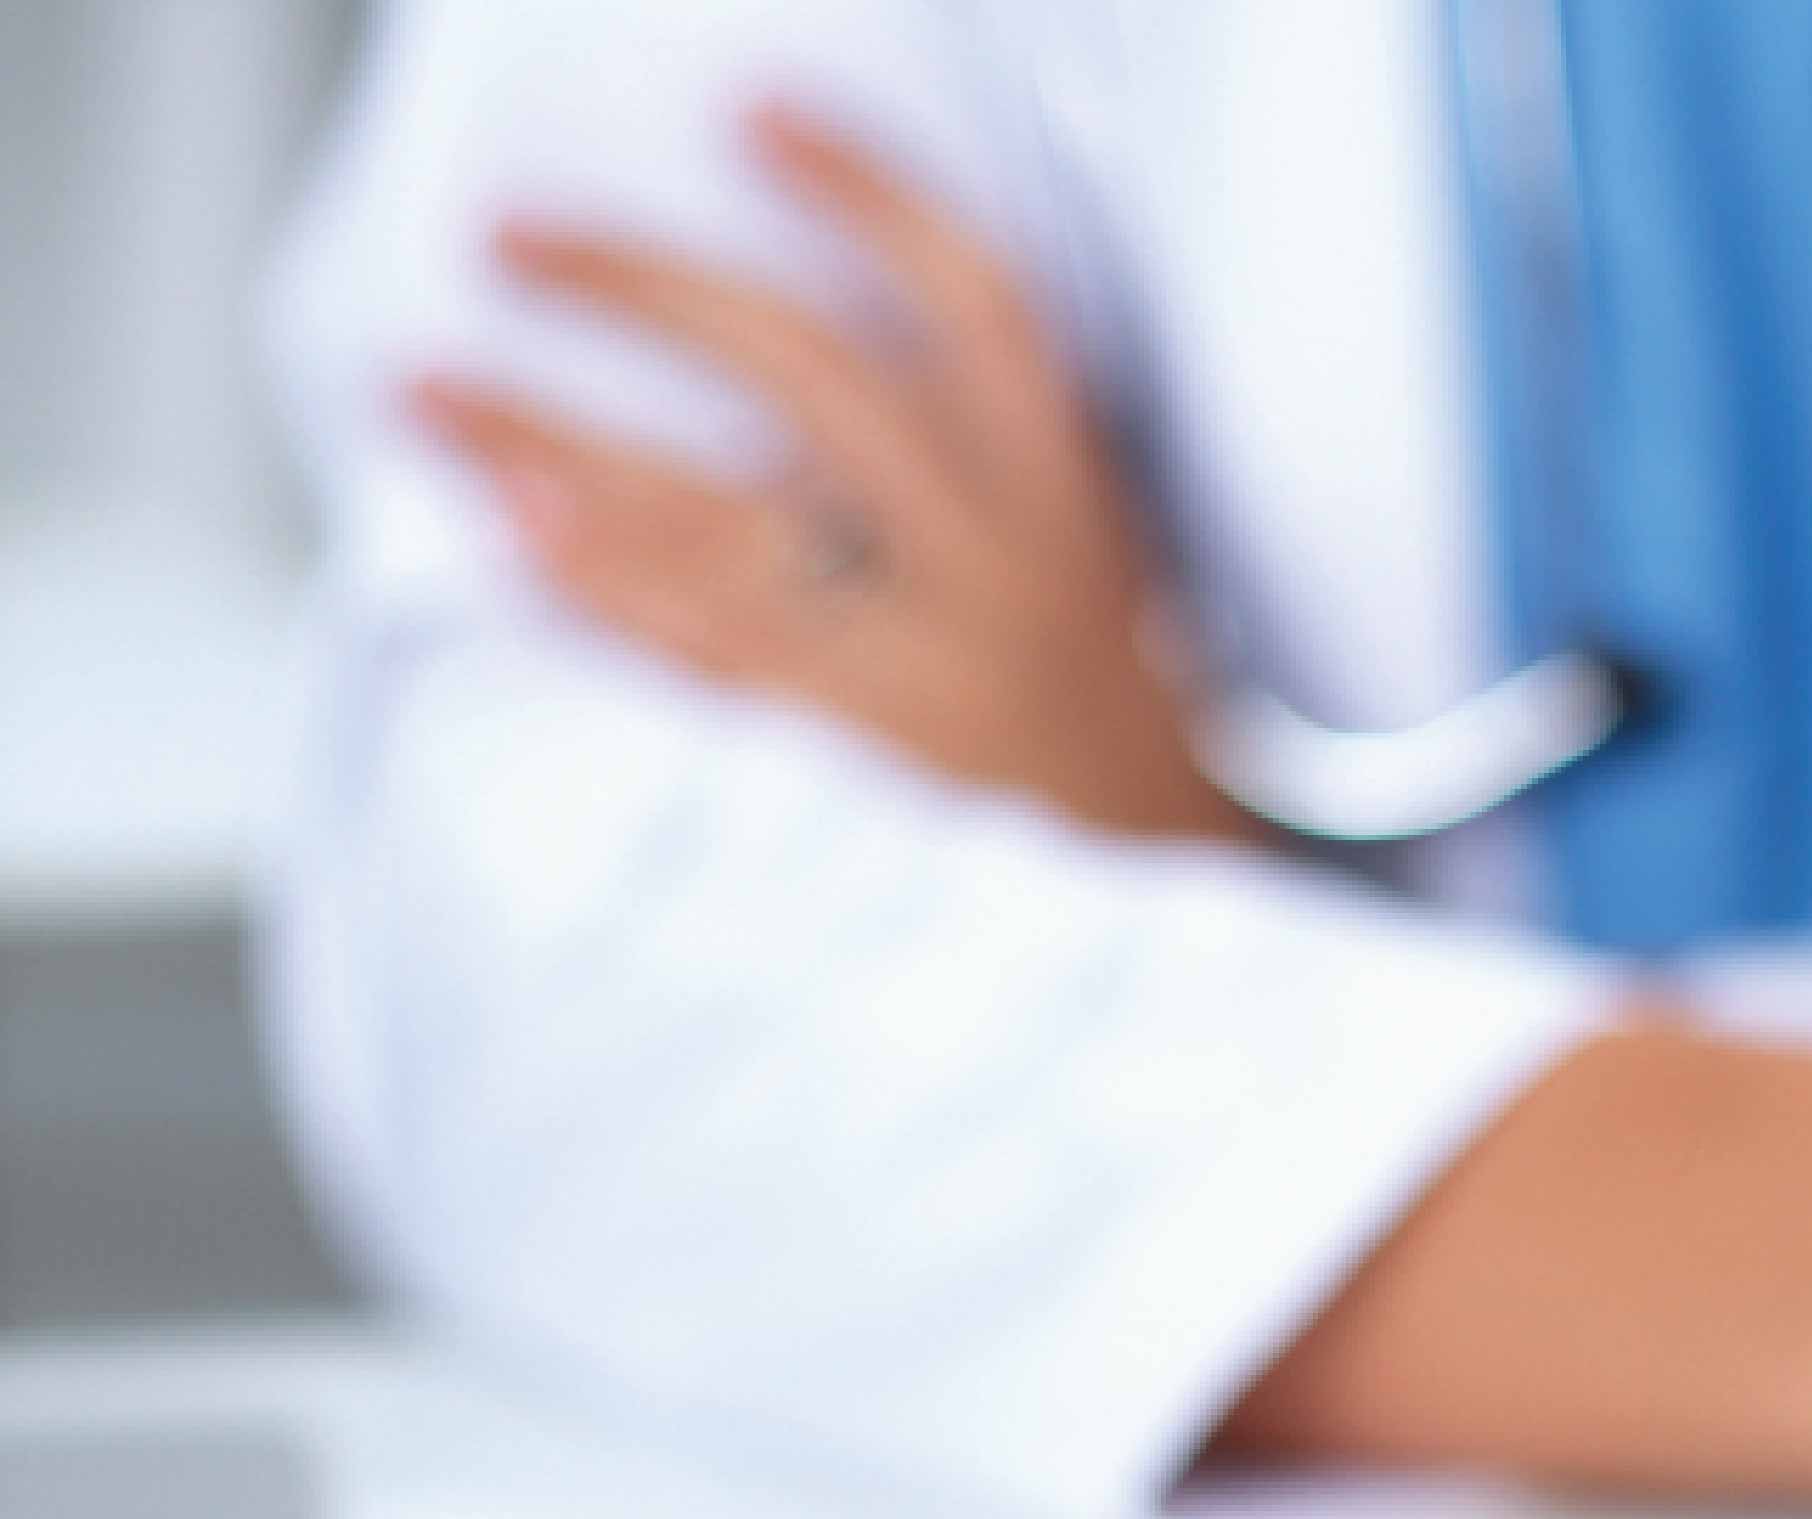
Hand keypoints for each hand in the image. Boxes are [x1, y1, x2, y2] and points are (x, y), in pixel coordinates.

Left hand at [411, 104, 1246, 845]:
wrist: (1142, 875)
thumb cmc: (1086, 686)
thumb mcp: (1083, 544)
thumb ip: (973, 442)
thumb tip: (766, 329)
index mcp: (1066, 492)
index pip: (977, 305)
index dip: (871, 198)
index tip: (754, 114)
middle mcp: (1001, 565)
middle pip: (816, 380)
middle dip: (647, 292)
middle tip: (510, 239)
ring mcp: (926, 669)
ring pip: (723, 528)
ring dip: (556, 453)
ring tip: (433, 396)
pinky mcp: (859, 769)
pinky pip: (703, 663)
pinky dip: (598, 602)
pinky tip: (509, 543)